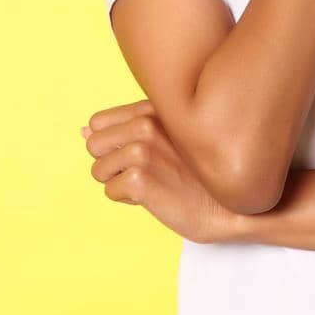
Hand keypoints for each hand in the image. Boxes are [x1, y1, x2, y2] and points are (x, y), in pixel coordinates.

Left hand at [81, 98, 241, 244]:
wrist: (232, 205)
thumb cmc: (201, 172)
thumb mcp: (168, 139)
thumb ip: (128, 128)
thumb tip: (82, 130)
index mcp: (153, 109)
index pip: (98, 122)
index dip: (113, 144)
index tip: (140, 154)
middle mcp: (146, 124)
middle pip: (92, 145)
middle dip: (112, 163)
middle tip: (146, 171)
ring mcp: (143, 151)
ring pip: (98, 171)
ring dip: (120, 183)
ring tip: (154, 183)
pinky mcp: (140, 179)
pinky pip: (110, 191)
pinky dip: (128, 200)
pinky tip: (155, 197)